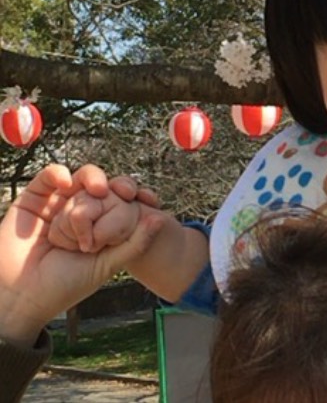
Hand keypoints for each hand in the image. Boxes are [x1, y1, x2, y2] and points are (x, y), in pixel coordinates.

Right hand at [0, 163, 164, 347]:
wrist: (22, 298)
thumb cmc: (63, 287)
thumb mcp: (105, 266)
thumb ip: (132, 243)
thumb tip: (160, 219)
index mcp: (98, 226)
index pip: (119, 200)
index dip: (132, 193)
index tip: (145, 197)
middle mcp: (79, 212)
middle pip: (102, 185)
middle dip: (116, 185)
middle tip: (125, 191)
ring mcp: (57, 204)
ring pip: (80, 178)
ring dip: (92, 180)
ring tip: (98, 191)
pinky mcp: (33, 200)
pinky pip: (49, 177)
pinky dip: (59, 173)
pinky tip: (67, 183)